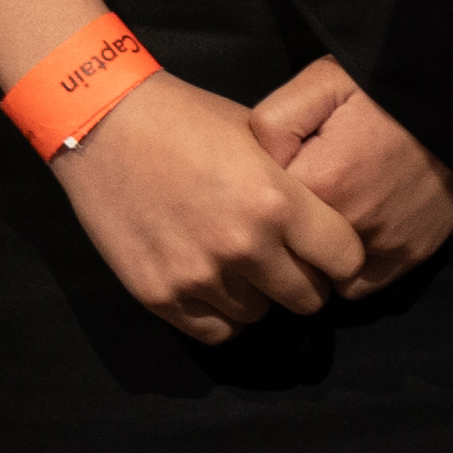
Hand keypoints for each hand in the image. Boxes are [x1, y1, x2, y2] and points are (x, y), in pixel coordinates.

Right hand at [54, 72, 380, 339]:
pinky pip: (214, 331)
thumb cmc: (189, 121)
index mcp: (279, 201)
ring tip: (241, 265)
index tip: (333, 255)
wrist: (105, 124)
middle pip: (308, 298)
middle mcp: (244, 245)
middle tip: (289, 264)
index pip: (347, 261)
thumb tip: (332, 220)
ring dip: (258, 295)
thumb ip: (297, 186)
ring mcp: (198, 274)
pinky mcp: (158, 294)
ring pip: (259, 315)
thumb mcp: (261, 139)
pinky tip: (214, 284)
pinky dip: (221, 314)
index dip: (344, 260)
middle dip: (306, 282)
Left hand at [248, 53, 452, 276]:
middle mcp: (347, 225)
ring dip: (314, 257)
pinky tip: (350, 241)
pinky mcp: (410, 256)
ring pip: (320, 274)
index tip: (269, 187)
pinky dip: (348, 272)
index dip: (258, 201)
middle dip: (282, 235)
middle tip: (295, 206)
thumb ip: (273, 122)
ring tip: (324, 221)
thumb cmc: (389, 89)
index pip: (258, 215)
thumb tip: (253, 167)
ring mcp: (382, 246)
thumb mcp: (322, 82)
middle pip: (286, 251)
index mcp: (317, 182)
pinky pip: (358, 287)